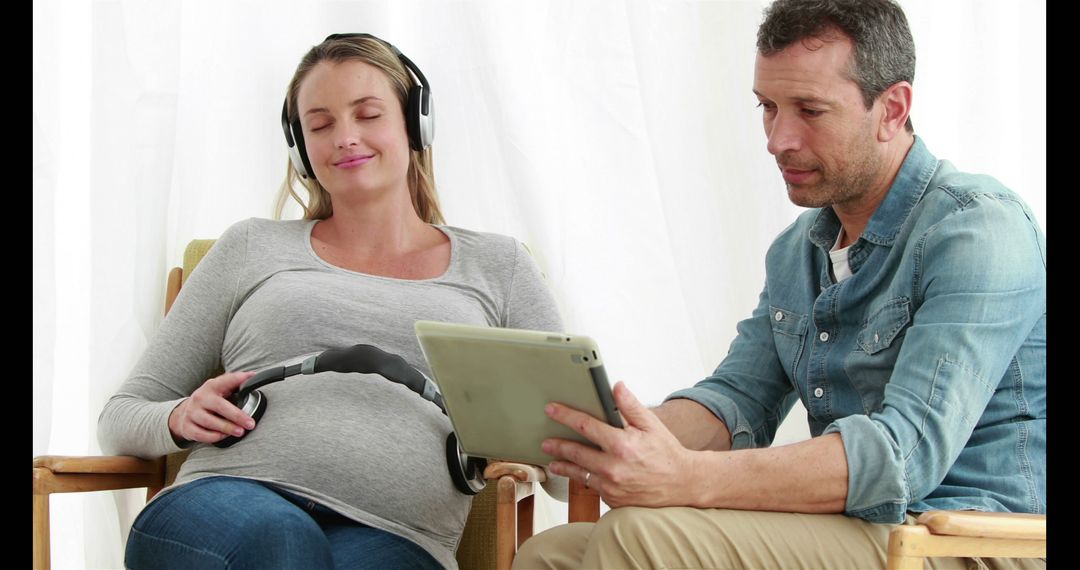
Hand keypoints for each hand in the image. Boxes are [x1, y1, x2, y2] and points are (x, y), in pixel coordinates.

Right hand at [169, 371, 256, 444]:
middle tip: (250, 423)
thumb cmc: (209, 401)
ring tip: (240, 432)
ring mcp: (192, 412)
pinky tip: (224, 436)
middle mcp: (200, 398)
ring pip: (209, 422)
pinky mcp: (187, 427)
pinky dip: (214, 437)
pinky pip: (201, 434)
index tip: (251, 377)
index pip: (225, 381)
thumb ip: (234, 384)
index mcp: (211, 386)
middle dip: (237, 416)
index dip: (237, 378)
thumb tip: (253, 376)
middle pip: (219, 406)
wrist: (184, 412)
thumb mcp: (219, 389)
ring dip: (227, 428)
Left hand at [542, 381, 697, 507]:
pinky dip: (588, 479)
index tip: (552, 410)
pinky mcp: (613, 500)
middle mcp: (613, 467)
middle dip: (558, 445)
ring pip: (580, 474)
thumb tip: (615, 386)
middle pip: (575, 453)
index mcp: (621, 445)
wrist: (682, 484)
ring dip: (564, 466)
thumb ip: (630, 406)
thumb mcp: (651, 425)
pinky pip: (594, 487)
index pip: (585, 426)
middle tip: (545, 441)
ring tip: (553, 461)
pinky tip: (582, 474)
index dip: (565, 416)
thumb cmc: (666, 453)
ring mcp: (612, 487)